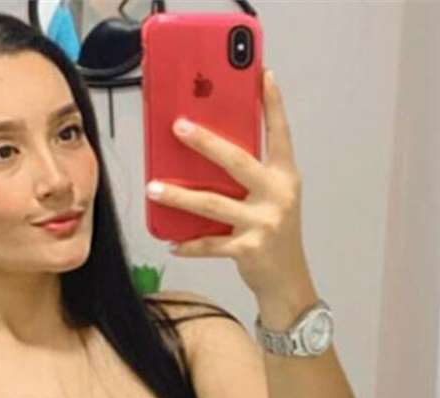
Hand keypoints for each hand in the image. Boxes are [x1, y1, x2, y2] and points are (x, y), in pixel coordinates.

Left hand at [146, 69, 311, 298]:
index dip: (273, 105)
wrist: (287, 279)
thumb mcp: (269, 197)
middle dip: (205, 142)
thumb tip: (203, 152)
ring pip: (213, 202)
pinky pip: (210, 243)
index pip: (280, 134)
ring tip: (152, 188)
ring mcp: (264, 223)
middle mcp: (278, 195)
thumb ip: (247, 176)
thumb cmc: (272, 230)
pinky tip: (170, 242)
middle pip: (237, 161)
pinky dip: (188, 244)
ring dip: (179, 195)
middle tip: (178, 126)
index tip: (262, 76)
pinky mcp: (248, 249)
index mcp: (285, 176)